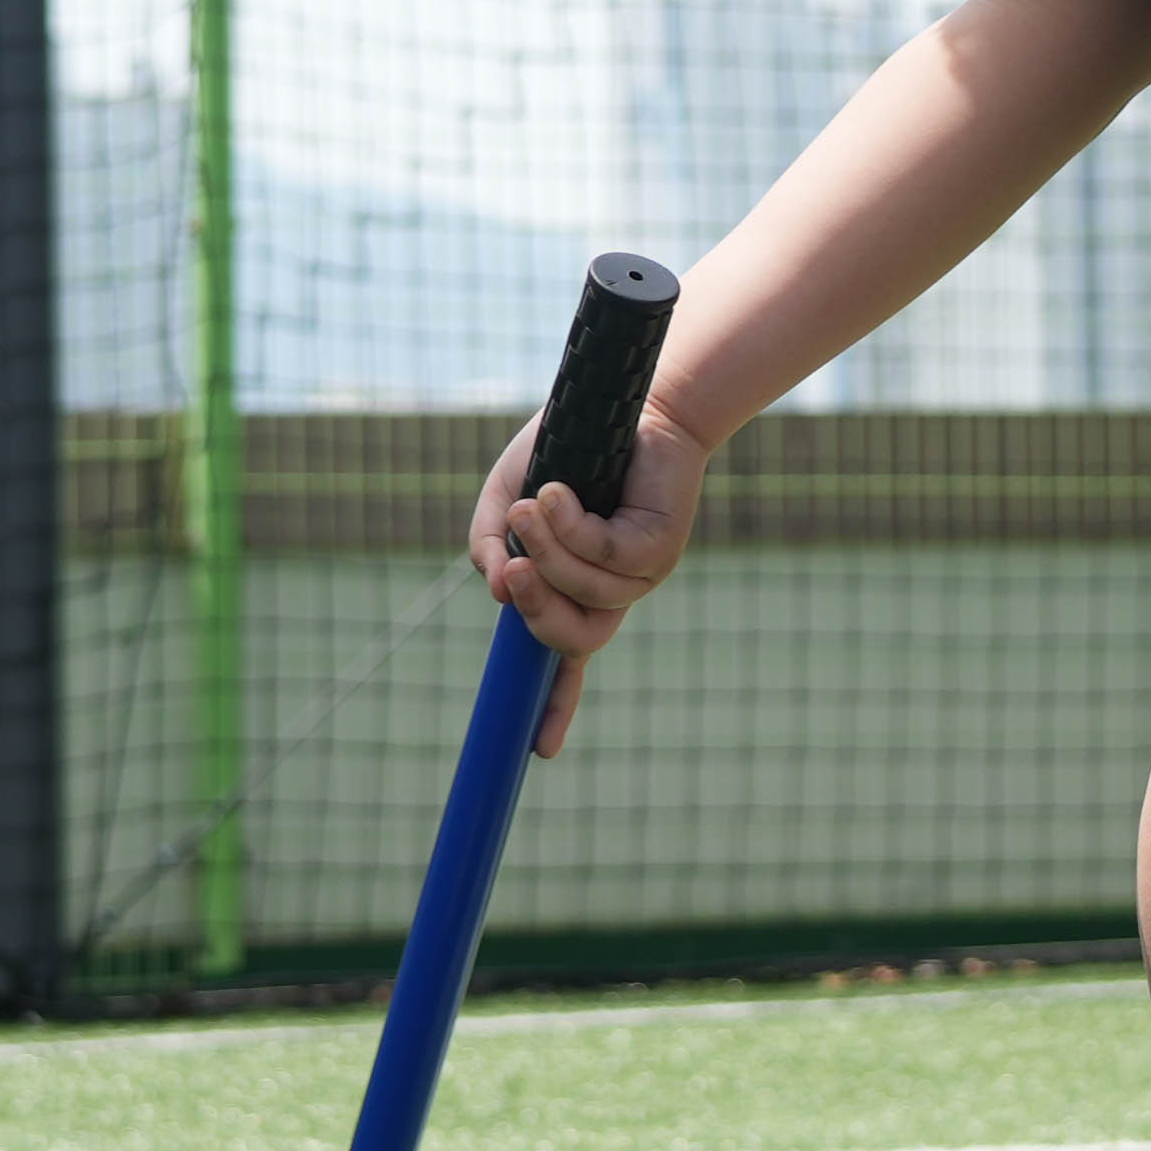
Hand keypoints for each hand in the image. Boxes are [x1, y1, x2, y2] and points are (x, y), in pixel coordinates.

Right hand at [473, 400, 710, 758]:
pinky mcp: (661, 547)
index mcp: (576, 589)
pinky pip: (608, 556)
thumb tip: (495, 589)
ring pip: (588, 592)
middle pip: (575, 641)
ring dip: (548, 550)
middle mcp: (611, 591)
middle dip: (537, 612)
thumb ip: (489, 542)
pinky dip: (573, 527)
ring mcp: (640, 574)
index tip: (540, 752)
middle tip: (510, 571)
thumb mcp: (508, 496)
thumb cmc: (567, 449)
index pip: (565, 661)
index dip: (555, 707)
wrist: (623, 399)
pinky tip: (557, 491)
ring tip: (533, 502)